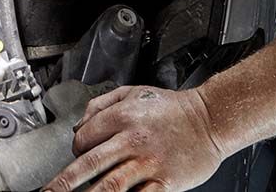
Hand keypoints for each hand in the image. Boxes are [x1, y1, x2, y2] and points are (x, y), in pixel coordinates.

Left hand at [45, 86, 226, 191]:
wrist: (210, 118)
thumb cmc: (171, 108)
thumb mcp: (132, 92)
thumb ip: (100, 105)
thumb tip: (79, 125)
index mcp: (121, 117)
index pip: (84, 139)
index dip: (76, 150)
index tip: (78, 157)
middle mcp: (132, 140)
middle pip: (90, 163)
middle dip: (65, 182)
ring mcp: (148, 163)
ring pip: (111, 185)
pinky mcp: (165, 181)